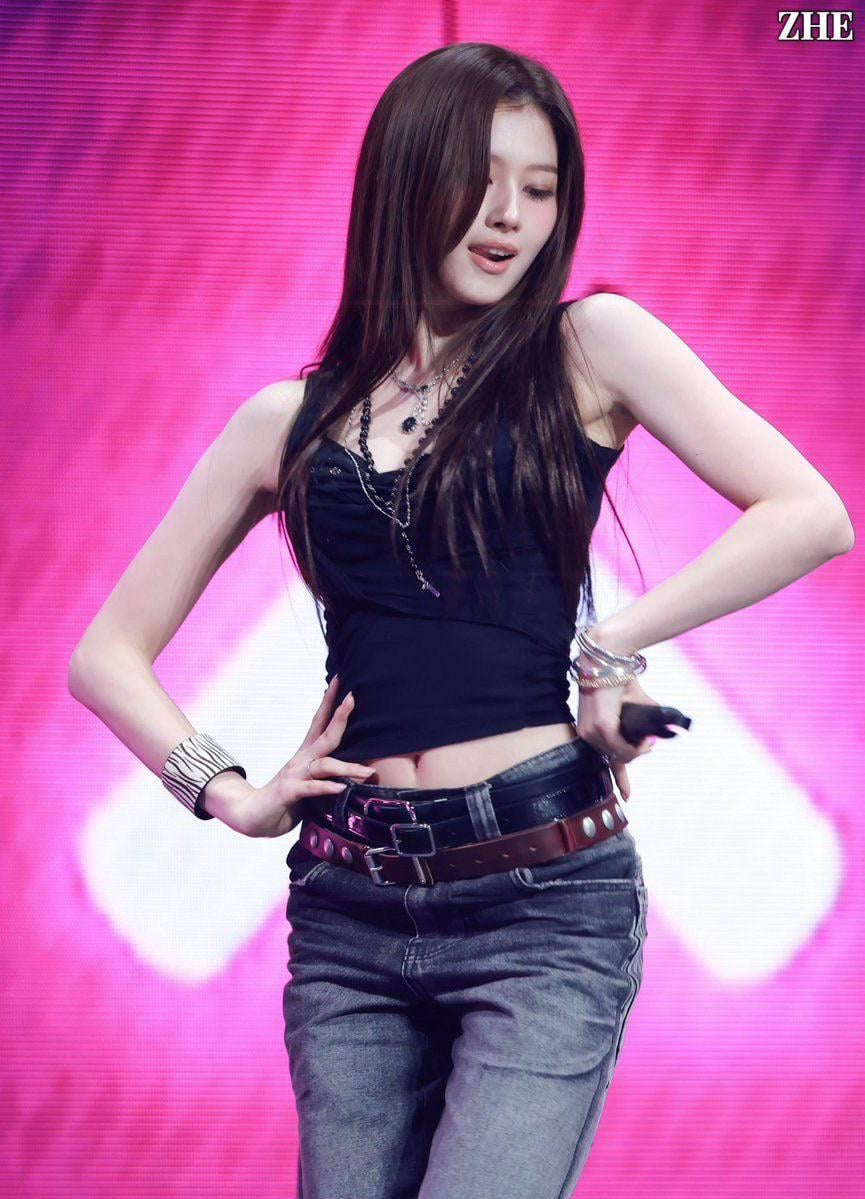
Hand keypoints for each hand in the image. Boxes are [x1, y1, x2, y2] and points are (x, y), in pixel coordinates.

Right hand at [234, 676, 375, 837]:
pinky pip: (311, 789)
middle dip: (339, 715)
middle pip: (325, 733)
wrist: (252, 815)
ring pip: (324, 765)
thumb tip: (357, 768)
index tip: (342, 679)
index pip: (320, 721)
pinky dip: (327, 787)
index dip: (331, 700)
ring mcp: (294, 775)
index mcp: (307, 754)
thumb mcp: (310, 782)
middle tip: (353, 698)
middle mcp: (301, 760)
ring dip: (347, 767)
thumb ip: (327, 774)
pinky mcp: (288, 793)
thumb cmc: (286, 799)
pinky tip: (341, 787)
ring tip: (367, 771)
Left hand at [577, 677, 658, 802]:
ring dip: (638, 751)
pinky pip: (622, 750)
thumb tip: (659, 733)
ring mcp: (592, 732)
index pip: (602, 760)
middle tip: (648, 743)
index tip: (627, 797)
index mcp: (590, 730)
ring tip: (646, 739)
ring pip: (621, 756)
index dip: (618, 779)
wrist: (610, 658)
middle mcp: (587, 734)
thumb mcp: (631, 705)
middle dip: (636, 754)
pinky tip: (643, 742)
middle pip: (617, 759)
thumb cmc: (619, 677)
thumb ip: (643, 722)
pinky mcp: (602, 727)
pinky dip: (635, 749)